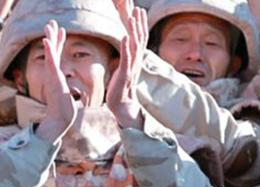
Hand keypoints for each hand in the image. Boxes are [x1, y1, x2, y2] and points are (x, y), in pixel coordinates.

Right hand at [34, 20, 77, 144]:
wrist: (60, 119)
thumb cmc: (64, 112)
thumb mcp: (67, 96)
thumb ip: (67, 91)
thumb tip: (70, 93)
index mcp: (57, 76)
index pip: (58, 56)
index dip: (60, 42)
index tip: (61, 30)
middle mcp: (53, 74)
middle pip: (52, 51)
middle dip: (52, 36)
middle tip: (50, 22)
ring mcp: (52, 76)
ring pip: (50, 53)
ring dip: (49, 39)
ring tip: (48, 26)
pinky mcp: (53, 78)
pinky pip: (50, 61)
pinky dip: (48, 50)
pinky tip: (46, 40)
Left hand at [106, 1, 146, 129]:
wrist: (121, 105)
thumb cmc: (120, 86)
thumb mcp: (123, 67)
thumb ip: (125, 56)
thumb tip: (124, 46)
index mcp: (135, 58)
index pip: (138, 37)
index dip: (138, 23)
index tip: (137, 9)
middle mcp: (136, 60)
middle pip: (139, 37)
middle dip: (138, 22)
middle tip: (137, 8)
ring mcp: (131, 67)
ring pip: (135, 45)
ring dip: (134, 30)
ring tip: (132, 17)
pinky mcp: (124, 74)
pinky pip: (127, 58)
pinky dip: (126, 47)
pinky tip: (124, 36)